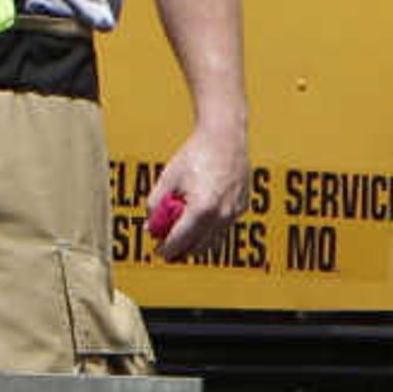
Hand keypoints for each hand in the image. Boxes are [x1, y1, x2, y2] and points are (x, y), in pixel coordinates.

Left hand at [147, 123, 250, 261]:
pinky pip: (223, 228)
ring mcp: (234, 213)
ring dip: (196, 244)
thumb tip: (150, 226)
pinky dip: (209, 231)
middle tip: (167, 250)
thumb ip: (156, 205)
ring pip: (213, 241)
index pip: (180, 240)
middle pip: (198, 247)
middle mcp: (221, 215)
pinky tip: (197, 223)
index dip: (166, 249)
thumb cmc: (194, 156)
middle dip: (181, 251)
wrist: (224, 138)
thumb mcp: (167, 180)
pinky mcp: (242, 208)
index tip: (157, 252)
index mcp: (201, 209)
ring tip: (180, 239)